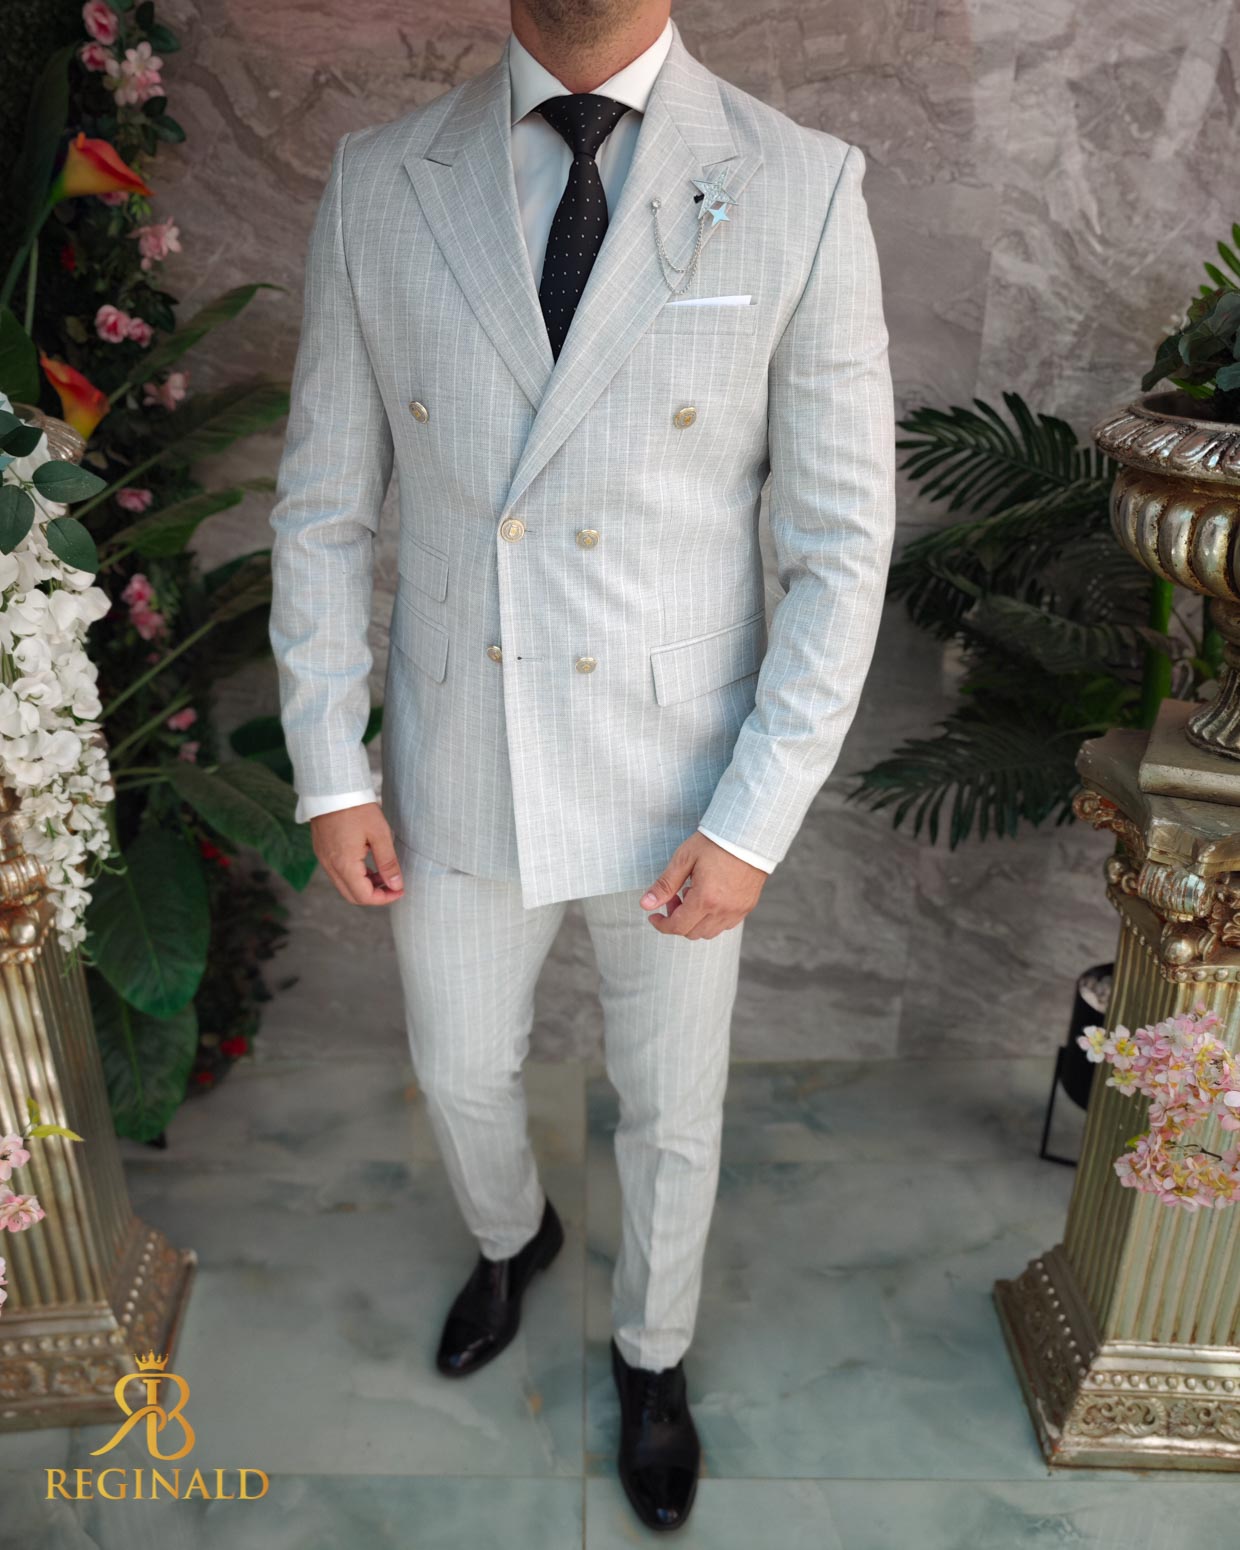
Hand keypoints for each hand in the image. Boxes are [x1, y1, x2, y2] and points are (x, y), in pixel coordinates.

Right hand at [310, 802, 404, 906]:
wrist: (332, 788)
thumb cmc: (358, 808)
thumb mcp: (380, 834)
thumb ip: (388, 863)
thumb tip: (396, 885)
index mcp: (344, 864)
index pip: (364, 896)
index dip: (384, 898)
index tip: (400, 890)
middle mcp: (330, 866)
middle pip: (352, 896)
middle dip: (375, 895)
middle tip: (393, 885)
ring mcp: (323, 859)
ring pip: (344, 886)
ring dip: (364, 886)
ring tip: (384, 874)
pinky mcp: (322, 852)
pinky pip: (338, 874)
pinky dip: (354, 876)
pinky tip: (368, 865)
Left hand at [639, 832, 765, 939]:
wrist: (749, 834)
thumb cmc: (715, 842)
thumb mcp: (684, 858)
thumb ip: (665, 884)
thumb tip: (645, 904)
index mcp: (705, 899)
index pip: (678, 927)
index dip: (662, 925)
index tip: (654, 916)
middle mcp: (723, 910)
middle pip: (693, 933)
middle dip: (677, 920)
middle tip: (675, 897)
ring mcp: (737, 910)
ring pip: (709, 932)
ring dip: (695, 921)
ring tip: (693, 895)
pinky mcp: (747, 906)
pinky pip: (725, 925)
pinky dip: (712, 919)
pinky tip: (709, 898)